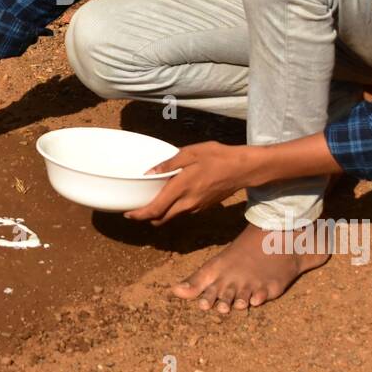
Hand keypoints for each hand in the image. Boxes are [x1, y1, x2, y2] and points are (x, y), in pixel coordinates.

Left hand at [123, 141, 265, 224]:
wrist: (243, 169)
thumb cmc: (217, 157)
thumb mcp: (190, 153)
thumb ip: (168, 164)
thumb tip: (149, 173)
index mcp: (181, 188)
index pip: (155, 209)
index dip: (140, 215)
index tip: (128, 214)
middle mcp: (187, 203)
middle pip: (161, 218)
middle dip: (147, 217)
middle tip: (137, 210)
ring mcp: (196, 207)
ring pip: (173, 216)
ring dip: (160, 214)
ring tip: (152, 201)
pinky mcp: (204, 207)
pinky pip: (183, 211)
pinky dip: (173, 209)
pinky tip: (173, 196)